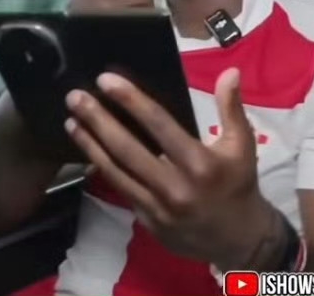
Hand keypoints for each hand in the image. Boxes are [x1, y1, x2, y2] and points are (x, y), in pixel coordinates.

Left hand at [64, 68, 282, 269]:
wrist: (239, 241)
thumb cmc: (239, 186)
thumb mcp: (243, 146)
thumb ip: (231, 108)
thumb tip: (228, 72)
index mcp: (199, 163)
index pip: (158, 124)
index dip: (130, 100)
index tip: (106, 80)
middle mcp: (175, 186)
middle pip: (127, 148)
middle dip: (98, 120)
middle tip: (75, 97)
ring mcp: (157, 207)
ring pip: (116, 172)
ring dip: (90, 144)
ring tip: (71, 121)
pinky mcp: (147, 221)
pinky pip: (120, 189)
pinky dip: (101, 168)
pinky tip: (88, 150)